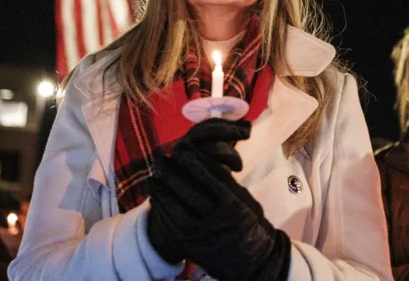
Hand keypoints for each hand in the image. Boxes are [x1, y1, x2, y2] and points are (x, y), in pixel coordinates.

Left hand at [147, 124, 289, 280]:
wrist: (255, 261)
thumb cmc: (249, 222)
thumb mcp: (244, 199)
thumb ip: (224, 181)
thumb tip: (200, 158)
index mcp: (233, 204)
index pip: (208, 176)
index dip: (192, 160)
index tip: (182, 147)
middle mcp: (217, 220)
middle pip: (187, 189)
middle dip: (170, 171)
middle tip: (159, 158)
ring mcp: (203, 235)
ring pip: (175, 206)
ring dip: (160, 189)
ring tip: (152, 176)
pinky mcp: (191, 246)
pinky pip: (171, 223)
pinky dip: (162, 208)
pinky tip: (156, 198)